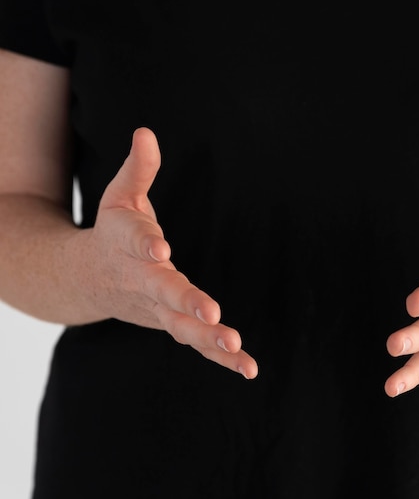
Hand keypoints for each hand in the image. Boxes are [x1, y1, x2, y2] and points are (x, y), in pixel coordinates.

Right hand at [80, 127, 257, 378]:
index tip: (158, 246)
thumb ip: (137, 169)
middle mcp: (141, 280)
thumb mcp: (119, 197)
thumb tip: (146, 131)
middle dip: (186, 302)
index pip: (135, 243)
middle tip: (211, 314)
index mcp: (126, 245)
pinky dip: (220, 358)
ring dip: (208, 339)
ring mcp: (156, 308)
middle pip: (163, 292)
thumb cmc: (112, 232)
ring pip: (181, 328)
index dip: (145, 243)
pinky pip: (197, 343)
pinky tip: (249, 368)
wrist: (89, 280)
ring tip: (237, 348)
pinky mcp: (170, 323)